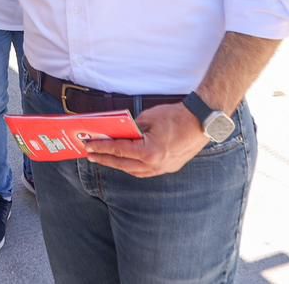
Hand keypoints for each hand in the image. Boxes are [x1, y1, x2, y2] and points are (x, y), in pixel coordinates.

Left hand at [83, 102, 208, 177]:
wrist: (201, 122)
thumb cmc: (175, 117)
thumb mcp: (147, 118)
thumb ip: (131, 129)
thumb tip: (117, 134)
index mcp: (149, 152)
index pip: (119, 150)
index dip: (101, 148)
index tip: (88, 146)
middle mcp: (155, 165)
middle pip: (124, 165)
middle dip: (105, 159)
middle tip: (90, 155)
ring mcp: (163, 168)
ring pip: (134, 171)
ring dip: (118, 165)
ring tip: (105, 159)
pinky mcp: (169, 168)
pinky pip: (145, 172)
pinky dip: (133, 167)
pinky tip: (125, 162)